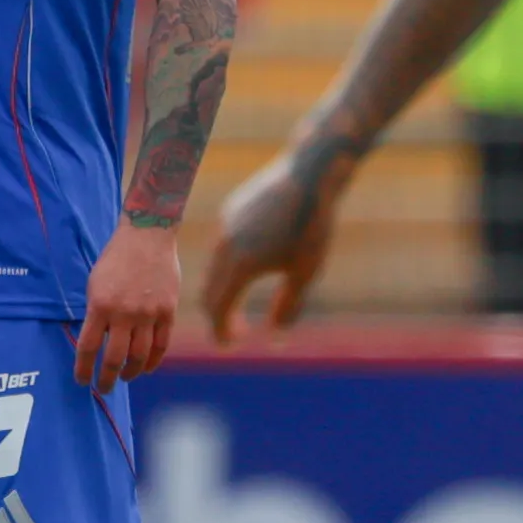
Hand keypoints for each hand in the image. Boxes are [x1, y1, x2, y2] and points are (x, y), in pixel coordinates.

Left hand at [78, 223, 182, 391]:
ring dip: (130, 372)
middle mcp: (124, 313)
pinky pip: (161, 345)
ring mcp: (148, 314)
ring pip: (139, 356)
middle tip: (103, 388)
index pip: (88, 347)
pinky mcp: (167, 311)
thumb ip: (96, 312)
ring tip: (125, 378)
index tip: (82, 381)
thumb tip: (96, 341)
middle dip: (107, 378)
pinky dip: (152, 361)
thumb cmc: (116, 259)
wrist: (147, 236)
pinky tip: (145, 368)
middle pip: (114, 358)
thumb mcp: (95, 283)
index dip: (83, 369)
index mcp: (100, 305)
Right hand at [198, 150, 341, 341]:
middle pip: (210, 292)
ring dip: (223, 291)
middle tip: (237, 333)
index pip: (218, 309)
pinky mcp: (230, 212)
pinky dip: (227, 268)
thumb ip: (287, 307)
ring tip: (241, 304)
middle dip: (219, 316)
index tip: (230, 347)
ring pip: (214, 269)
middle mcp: (225, 247)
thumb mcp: (305, 273)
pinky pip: (221, 248)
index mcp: (240, 266)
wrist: (309, 175)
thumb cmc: (312, 227)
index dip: (221, 332)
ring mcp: (225, 227)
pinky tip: (249, 268)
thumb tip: (274, 338)